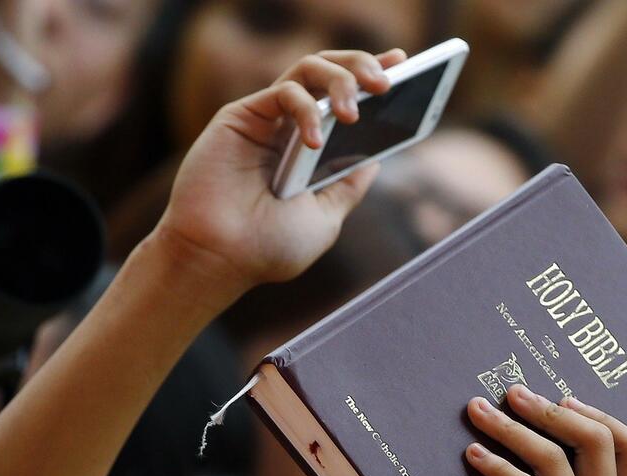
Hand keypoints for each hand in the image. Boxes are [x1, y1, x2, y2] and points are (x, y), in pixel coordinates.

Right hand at [155, 49, 406, 294]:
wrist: (220, 260)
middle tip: (385, 82)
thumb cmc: (267, 249)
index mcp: (310, 150)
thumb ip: (348, 185)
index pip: (346, 100)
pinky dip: (306, 108)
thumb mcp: (325, 218)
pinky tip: (313, 140)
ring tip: (356, 108)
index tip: (405, 64)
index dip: (372, 76)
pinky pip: (283, 91)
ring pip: (309, 69)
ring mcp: (266, 120)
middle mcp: (289, 129)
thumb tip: (377, 157)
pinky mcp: (241, 116)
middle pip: (331, 73)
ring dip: (341, 78)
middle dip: (363, 67)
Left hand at [430, 386, 626, 475]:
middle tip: (511, 392)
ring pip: (555, 462)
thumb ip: (548, 463)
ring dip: (511, 429)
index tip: (560, 395)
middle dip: (549, 411)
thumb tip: (527, 397)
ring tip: (477, 412)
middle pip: (596, 445)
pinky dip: (498, 465)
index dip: (601, 414)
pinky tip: (473, 453)